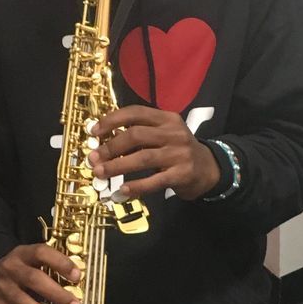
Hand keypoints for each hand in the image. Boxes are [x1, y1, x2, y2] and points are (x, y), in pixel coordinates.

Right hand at [0, 243, 81, 303]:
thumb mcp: (33, 260)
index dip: (60, 263)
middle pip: (33, 279)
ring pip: (22, 302)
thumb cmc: (22, 269)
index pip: (41, 253)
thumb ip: (52, 268)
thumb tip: (80, 284)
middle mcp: (10, 269)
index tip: (77, 276)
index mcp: (24, 254)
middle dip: (57, 294)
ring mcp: (1, 289)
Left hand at [89, 105, 220, 200]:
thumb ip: (140, 134)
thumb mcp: (164, 135)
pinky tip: (121, 191)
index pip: (136, 112)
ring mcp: (179, 154)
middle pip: (136, 135)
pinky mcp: (182, 174)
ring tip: (100, 173)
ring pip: (142, 158)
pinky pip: (155, 181)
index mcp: (167, 118)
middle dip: (111, 147)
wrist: (209, 169)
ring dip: (117, 166)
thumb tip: (106, 139)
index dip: (112, 120)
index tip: (94, 131)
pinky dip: (136, 186)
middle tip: (93, 158)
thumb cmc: (178, 151)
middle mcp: (174, 133)